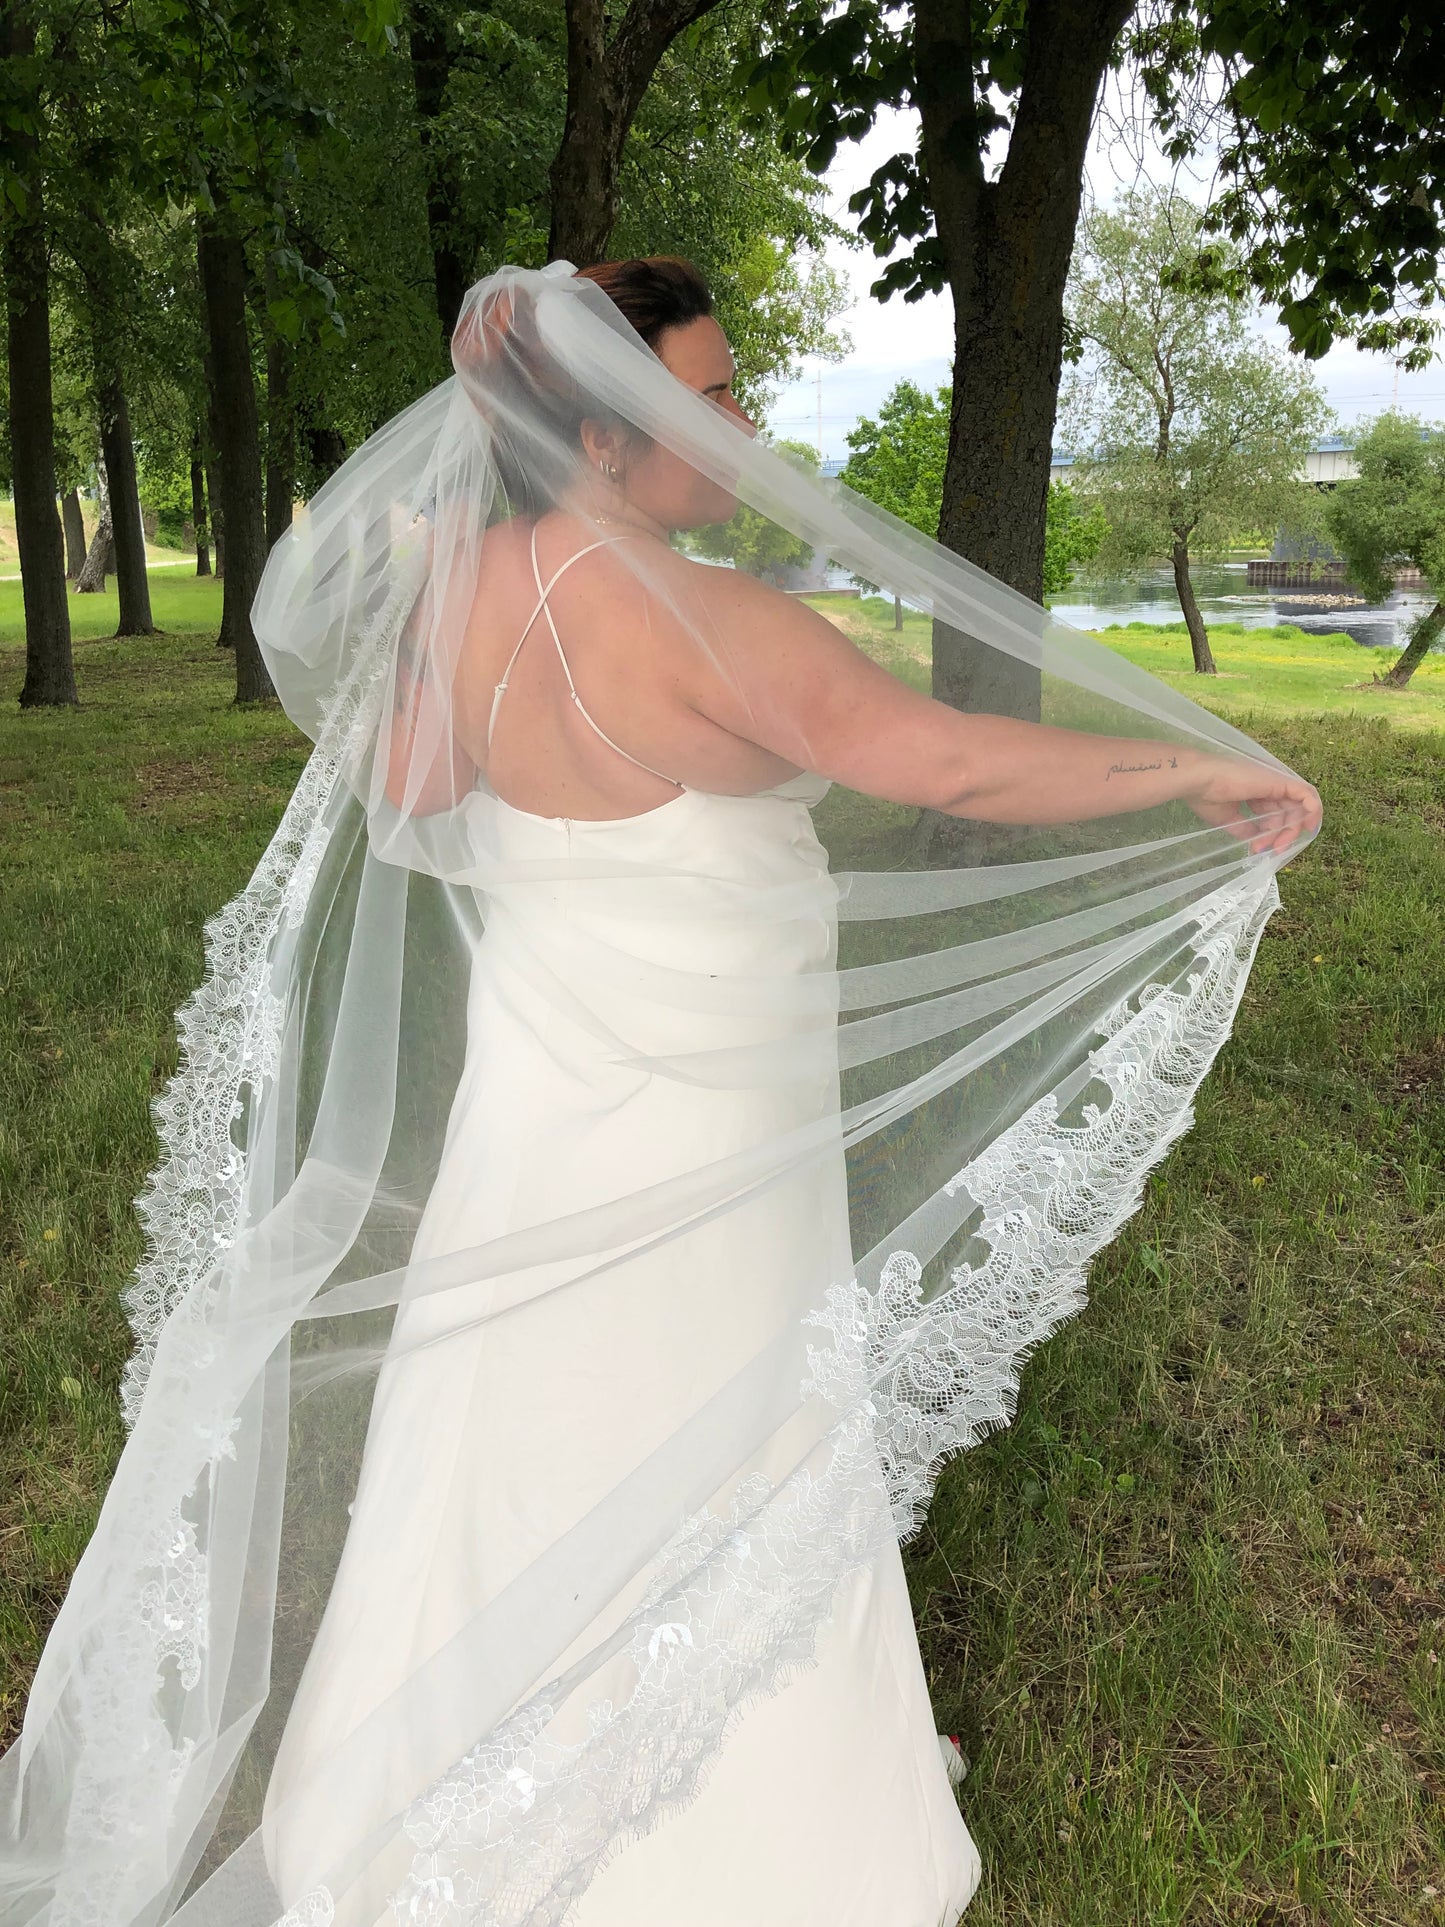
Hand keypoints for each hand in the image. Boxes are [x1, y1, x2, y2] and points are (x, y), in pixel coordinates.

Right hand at [1185, 752, 1321, 855]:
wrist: (1199, 780)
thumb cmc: (1206, 796)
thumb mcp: (1228, 819)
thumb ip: (1246, 829)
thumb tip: (1258, 842)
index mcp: (1255, 792)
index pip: (1274, 814)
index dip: (1271, 833)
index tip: (1260, 848)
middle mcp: (1268, 786)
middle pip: (1286, 813)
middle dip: (1282, 835)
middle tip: (1271, 850)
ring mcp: (1275, 783)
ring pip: (1297, 808)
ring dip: (1292, 829)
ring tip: (1279, 845)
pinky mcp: (1281, 782)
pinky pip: (1307, 795)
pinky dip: (1313, 810)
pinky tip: (1308, 826)